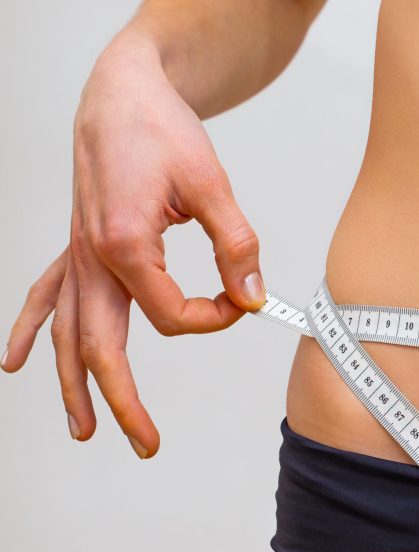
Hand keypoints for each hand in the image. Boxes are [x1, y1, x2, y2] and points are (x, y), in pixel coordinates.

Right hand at [0, 28, 265, 458]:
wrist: (123, 96)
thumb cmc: (160, 130)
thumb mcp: (212, 184)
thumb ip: (236, 245)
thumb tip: (251, 295)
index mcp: (125, 244)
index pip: (173, 314)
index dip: (215, 317)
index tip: (241, 301)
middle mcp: (91, 258)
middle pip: (101, 346)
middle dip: (123, 401)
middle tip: (146, 443)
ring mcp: (77, 256)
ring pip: (65, 332)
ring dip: (72, 383)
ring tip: (81, 428)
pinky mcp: (76, 247)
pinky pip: (44, 296)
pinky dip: (30, 330)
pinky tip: (15, 359)